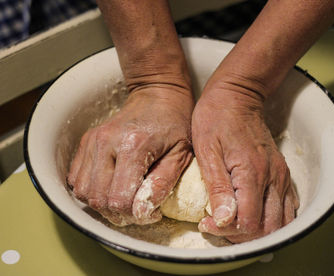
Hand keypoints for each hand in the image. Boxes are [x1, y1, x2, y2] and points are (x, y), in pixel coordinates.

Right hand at [67, 84, 193, 224]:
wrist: (157, 95)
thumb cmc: (175, 124)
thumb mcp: (180, 154)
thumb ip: (162, 183)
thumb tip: (143, 212)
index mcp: (133, 146)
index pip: (119, 199)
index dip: (134, 215)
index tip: (151, 213)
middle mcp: (106, 142)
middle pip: (98, 199)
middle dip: (117, 214)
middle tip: (137, 210)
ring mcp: (93, 141)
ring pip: (83, 192)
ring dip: (102, 204)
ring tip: (124, 200)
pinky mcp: (86, 141)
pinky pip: (76, 178)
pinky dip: (90, 190)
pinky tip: (110, 186)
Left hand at [192, 79, 298, 242]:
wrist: (236, 97)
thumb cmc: (216, 119)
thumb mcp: (207, 151)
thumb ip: (217, 187)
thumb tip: (224, 220)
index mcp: (252, 173)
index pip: (249, 223)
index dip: (227, 232)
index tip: (207, 223)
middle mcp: (273, 177)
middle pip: (268, 228)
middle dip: (242, 237)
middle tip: (219, 226)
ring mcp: (281, 175)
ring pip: (281, 222)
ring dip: (258, 232)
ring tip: (234, 224)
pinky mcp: (282, 173)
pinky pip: (287, 207)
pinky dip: (273, 220)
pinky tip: (254, 216)